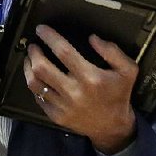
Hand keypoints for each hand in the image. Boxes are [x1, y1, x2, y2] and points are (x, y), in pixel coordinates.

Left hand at [22, 25, 136, 153]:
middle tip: (33, 45)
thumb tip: (92, 38)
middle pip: (42, 67)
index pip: (63, 52)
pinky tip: (36, 77)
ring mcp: (63, 106)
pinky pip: (38, 98)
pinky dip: (34, 85)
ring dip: (28, 67)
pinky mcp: (56, 116)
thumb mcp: (127, 70)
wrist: (113, 126)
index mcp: (90, 78)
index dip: (50, 38)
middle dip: (34, 52)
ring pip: (35, 83)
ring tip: (30, 59)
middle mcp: (74, 92)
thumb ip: (112, 51)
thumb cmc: (118, 94)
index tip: (41, 29)